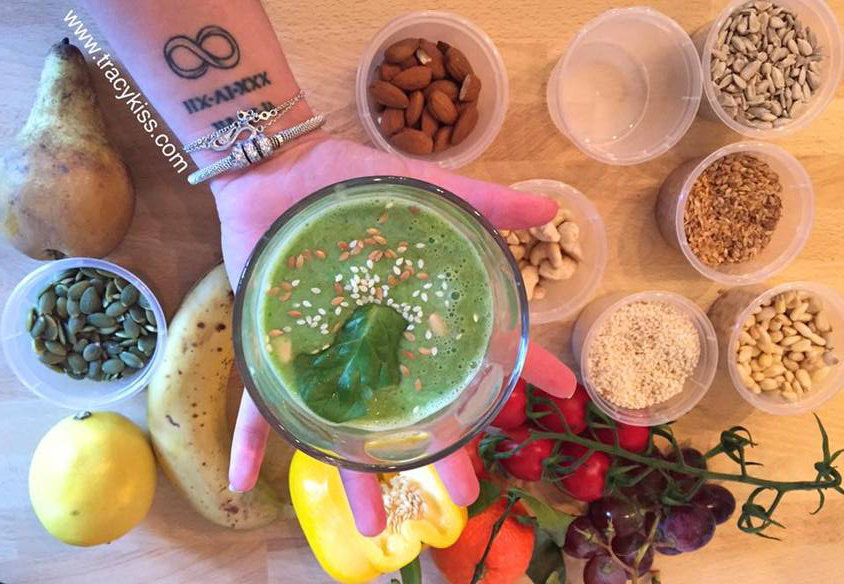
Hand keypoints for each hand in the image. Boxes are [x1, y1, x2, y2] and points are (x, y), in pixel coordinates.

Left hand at [215, 134, 576, 534]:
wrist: (277, 165)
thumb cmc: (351, 182)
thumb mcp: (421, 188)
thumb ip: (478, 199)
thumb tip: (548, 205)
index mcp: (414, 313)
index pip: (476, 349)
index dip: (520, 372)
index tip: (562, 397)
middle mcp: (376, 343)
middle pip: (412, 407)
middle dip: (438, 450)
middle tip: (461, 495)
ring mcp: (325, 351)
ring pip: (343, 421)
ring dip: (352, 473)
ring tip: (371, 525)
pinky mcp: (274, 346)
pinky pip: (258, 397)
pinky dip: (250, 438)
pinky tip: (241, 480)